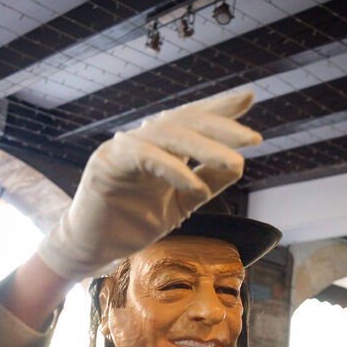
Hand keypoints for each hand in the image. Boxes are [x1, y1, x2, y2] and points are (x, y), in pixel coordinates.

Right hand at [37, 91, 260, 280]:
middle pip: (186, 121)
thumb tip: (240, 165)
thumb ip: (208, 183)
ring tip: (235, 164)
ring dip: (206, 148)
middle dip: (221, 126)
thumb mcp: (181, 204)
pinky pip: (147, 158)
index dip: (219, 107)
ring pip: (170, 135)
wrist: (93, 246)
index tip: (248, 99)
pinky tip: (196, 186)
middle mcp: (143, 139)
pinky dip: (174, 169)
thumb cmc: (133, 223)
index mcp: (161, 145)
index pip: (192, 119)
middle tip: (253, 138)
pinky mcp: (108, 163)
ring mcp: (124, 147)